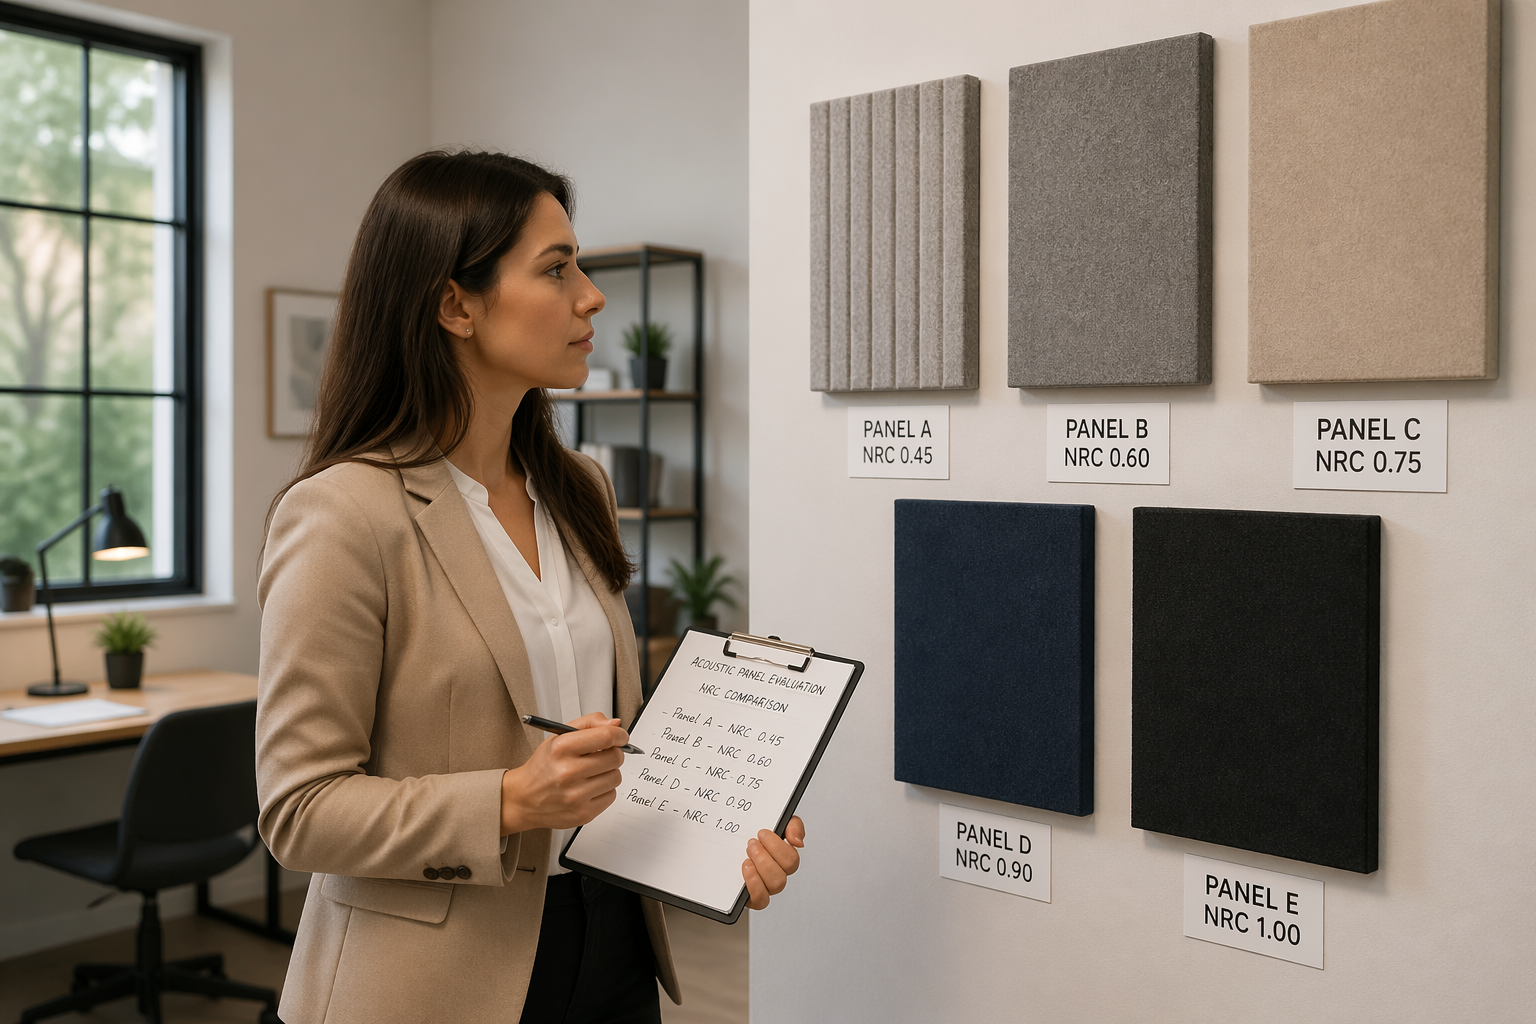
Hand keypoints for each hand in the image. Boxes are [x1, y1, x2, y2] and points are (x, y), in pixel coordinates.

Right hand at [500, 713, 628, 834]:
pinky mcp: (583, 813)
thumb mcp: (558, 737)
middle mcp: (568, 772)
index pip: (605, 737)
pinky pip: (611, 796)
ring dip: (608, 772)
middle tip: (602, 755)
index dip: (619, 735)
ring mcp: (576, 795)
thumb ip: (589, 724)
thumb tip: (615, 725)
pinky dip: (604, 790)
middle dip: (613, 754)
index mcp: (561, 749)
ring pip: (616, 777)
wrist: (524, 799)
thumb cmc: (543, 766)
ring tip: (592, 773)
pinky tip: (589, 787)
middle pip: (615, 757)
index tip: (620, 737)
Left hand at [742, 816, 804, 909]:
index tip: (762, 833)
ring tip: (747, 854)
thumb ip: (791, 824)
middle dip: (768, 853)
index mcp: (782, 855)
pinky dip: (755, 884)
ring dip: (762, 865)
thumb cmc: (748, 834)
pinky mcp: (752, 897)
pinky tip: (746, 869)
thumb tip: (797, 841)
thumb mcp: (771, 818)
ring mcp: (765, 885)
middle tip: (752, 843)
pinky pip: (761, 900)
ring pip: (777, 884)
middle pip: (787, 870)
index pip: (793, 857)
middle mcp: (776, 872)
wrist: (721, 844)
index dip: (778, 845)